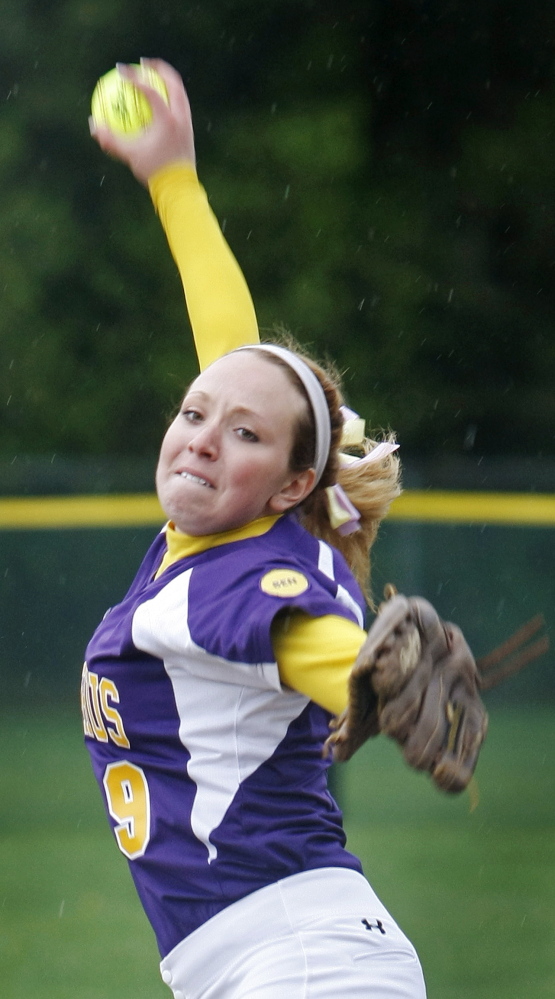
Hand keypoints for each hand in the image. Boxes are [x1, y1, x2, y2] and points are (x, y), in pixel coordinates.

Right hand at [89, 58, 195, 184]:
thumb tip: (93, 127)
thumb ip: (111, 140)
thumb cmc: (154, 172)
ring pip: (180, 94)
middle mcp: (180, 118)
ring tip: (155, 77)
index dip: (134, 77)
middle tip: (145, 63)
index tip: (122, 70)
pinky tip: (160, 100)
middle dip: (160, 69)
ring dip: (168, 82)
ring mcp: (187, 124)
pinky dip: (171, 98)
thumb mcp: (130, 156)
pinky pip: (181, 106)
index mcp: (167, 120)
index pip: (150, 91)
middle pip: (174, 84)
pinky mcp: (189, 131)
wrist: (179, 188)